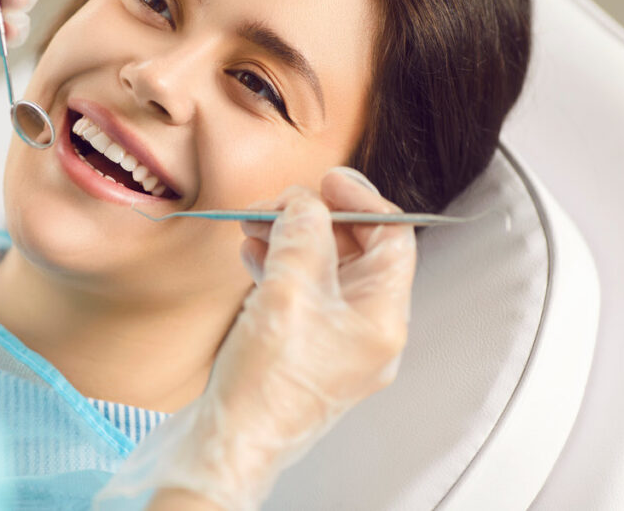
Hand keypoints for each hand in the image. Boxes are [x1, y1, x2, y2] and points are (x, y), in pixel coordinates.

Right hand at [95, 167, 416, 510]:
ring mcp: (335, 343)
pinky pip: (301, 293)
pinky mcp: (303, 349)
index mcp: (382, 320)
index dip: (361, 201)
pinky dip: (279, 266)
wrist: (230, 444)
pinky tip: (252, 254)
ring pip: (323, 270)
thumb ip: (302, 235)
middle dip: (315, 219)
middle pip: (356, 252)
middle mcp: (367, 331)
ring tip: (254, 223)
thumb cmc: (266, 386)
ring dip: (291, 239)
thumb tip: (305, 202)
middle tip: (280, 202)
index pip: (392, 240)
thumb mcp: (288, 292)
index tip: (325, 180)